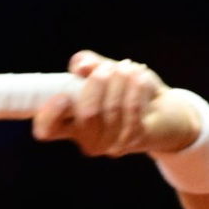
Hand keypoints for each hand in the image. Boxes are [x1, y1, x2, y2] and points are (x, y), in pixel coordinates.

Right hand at [31, 50, 199, 156]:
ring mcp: (112, 144)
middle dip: (97, 85)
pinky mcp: (135, 139)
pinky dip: (136, 88)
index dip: (49, 116)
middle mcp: (88, 140)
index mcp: (70, 124)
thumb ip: (87, 64)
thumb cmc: (123, 89)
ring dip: (120, 82)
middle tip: (107, 68)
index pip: (48, 129)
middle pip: (86, 115)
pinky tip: (139, 75)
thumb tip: (82, 65)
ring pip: (112, 110)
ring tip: (127, 66)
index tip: (61, 97)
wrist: (161, 107)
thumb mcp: (102, 71)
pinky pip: (133, 111)